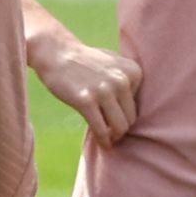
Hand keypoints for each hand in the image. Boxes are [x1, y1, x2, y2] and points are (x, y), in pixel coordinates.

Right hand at [34, 28, 142, 146]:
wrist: (57, 53)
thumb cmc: (87, 62)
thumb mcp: (115, 64)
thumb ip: (129, 83)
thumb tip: (136, 114)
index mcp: (133, 72)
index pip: (138, 105)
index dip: (126, 113)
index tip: (115, 114)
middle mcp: (122, 80)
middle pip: (131, 119)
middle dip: (122, 128)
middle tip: (113, 134)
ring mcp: (104, 90)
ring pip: (120, 127)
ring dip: (114, 137)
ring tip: (109, 139)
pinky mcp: (85, 101)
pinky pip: (100, 129)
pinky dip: (103, 140)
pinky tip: (102, 143)